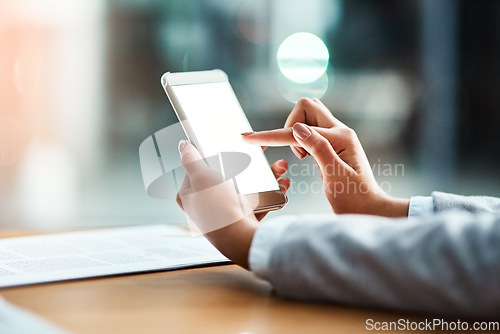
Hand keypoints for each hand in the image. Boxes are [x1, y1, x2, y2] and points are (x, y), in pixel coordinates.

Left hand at [176, 140, 289, 267]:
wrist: (241, 239)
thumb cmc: (217, 209)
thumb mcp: (200, 176)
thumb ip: (190, 158)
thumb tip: (182, 145)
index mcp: (189, 194)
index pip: (198, 166)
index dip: (214, 152)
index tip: (229, 143)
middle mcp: (205, 204)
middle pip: (225, 174)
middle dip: (247, 162)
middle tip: (260, 153)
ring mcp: (224, 212)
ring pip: (245, 186)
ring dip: (264, 175)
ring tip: (279, 168)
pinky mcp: (242, 219)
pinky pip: (258, 201)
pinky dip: (270, 192)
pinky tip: (281, 184)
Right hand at [242, 98, 408, 216]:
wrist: (369, 210)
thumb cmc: (354, 198)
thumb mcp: (335, 176)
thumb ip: (318, 149)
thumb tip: (298, 128)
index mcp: (341, 137)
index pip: (297, 132)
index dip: (271, 136)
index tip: (248, 138)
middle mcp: (340, 131)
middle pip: (306, 107)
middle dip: (290, 125)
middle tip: (299, 154)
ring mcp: (336, 136)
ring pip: (307, 116)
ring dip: (296, 133)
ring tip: (305, 158)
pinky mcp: (331, 144)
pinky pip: (310, 130)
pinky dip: (300, 141)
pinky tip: (307, 157)